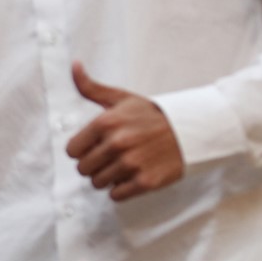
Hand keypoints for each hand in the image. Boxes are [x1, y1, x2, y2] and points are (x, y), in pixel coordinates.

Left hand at [65, 62, 183, 201]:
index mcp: (105, 123)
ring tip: (121, 166)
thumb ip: (91, 87)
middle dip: (93, 165)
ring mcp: (131, 164)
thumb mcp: (121, 98)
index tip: (94, 147)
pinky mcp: (145, 182)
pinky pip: (116, 195)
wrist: (189, 130)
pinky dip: (121, 189)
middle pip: (83, 169)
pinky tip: (131, 176)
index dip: (81, 150)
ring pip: (98, 184)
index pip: (72, 151)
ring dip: (107, 177)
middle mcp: (116, 144)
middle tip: (109, 158)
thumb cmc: (151, 115)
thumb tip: (74, 65)